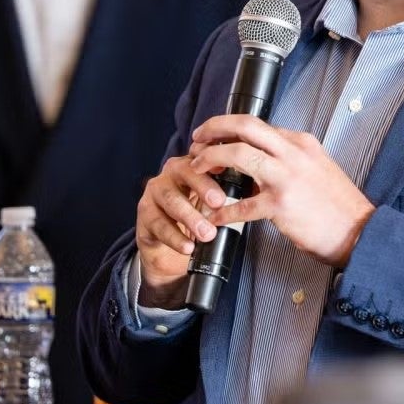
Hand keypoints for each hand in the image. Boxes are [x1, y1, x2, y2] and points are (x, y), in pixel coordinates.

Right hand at [133, 153, 229, 308]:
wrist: (171, 244)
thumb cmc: (199, 215)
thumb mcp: (216, 201)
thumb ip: (232, 191)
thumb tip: (259, 187)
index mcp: (194, 163)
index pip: (204, 156)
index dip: (217, 161)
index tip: (233, 171)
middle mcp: (172, 172)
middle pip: (185, 172)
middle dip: (203, 186)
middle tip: (220, 202)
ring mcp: (155, 191)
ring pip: (170, 199)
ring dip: (190, 217)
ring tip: (207, 233)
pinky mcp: (144, 212)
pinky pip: (158, 223)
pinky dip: (175, 237)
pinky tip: (188, 247)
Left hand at [188, 114, 374, 268]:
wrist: (360, 231)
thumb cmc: (338, 206)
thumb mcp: (317, 168)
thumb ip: (289, 160)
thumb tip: (260, 162)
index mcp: (301, 143)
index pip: (259, 124)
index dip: (230, 127)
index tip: (214, 134)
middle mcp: (293, 153)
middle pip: (245, 126)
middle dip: (215, 128)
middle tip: (197, 138)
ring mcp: (286, 177)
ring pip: (239, 154)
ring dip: (211, 158)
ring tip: (196, 168)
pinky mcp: (281, 204)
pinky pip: (241, 205)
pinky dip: (223, 211)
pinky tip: (214, 217)